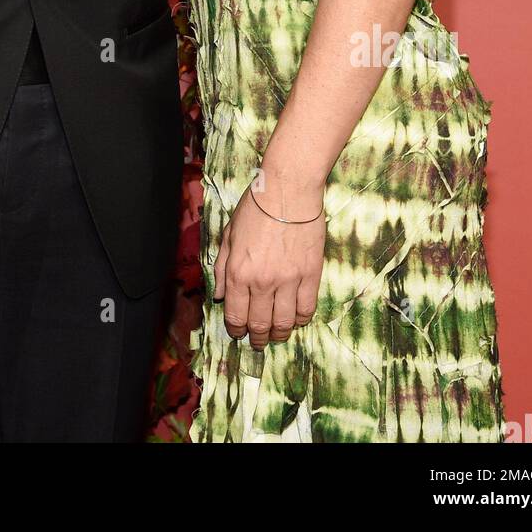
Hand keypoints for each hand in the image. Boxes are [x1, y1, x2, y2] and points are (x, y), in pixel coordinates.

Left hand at [213, 182, 326, 348]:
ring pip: (285, 323)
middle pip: (260, 325)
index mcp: (238, 273)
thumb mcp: (229, 235)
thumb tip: (220, 296)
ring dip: (279, 334)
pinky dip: (301, 319)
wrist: (287, 191)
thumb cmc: (255, 208)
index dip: (236, 330)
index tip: (239, 332)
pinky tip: (296, 318)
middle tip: (258, 341)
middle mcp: (262, 283)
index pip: (236, 316)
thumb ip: (222, 268)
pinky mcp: (311, 275)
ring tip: (277, 334)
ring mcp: (288, 281)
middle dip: (257, 338)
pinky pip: (306, 309)